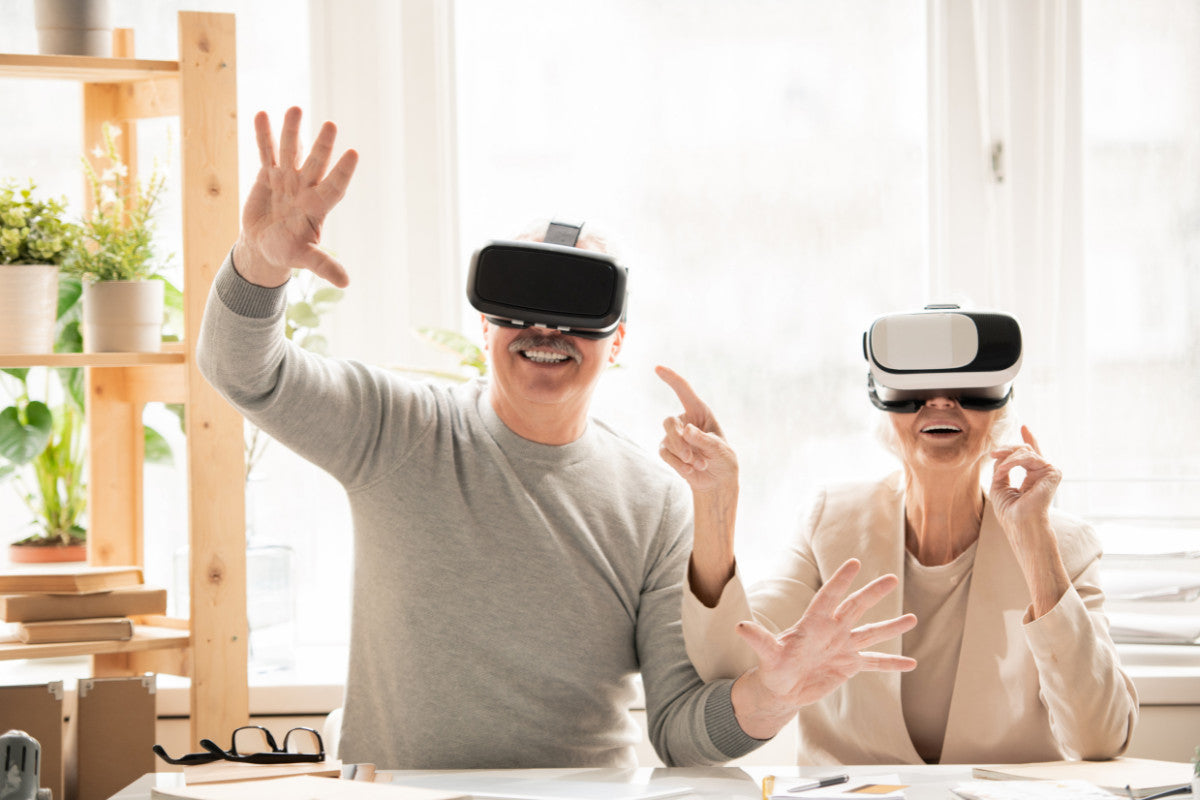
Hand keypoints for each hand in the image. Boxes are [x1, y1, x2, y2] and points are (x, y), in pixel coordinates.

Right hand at [234, 106, 358, 287]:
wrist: (263, 246)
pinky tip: (263, 115)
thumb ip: (323, 265)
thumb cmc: (287, 253)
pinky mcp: (267, 175)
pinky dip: (264, 135)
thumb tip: (346, 283)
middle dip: (322, 145)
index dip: (343, 171)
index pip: (335, 186)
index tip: (354, 154)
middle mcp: (305, 188)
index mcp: (317, 207)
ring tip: (295, 109)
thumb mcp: (304, 259)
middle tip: (331, 125)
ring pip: (290, 151)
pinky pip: (265, 152)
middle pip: (316, 163)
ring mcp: (287, 179)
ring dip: (291, 132)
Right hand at [655, 366, 736, 493]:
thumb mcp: (719, 449)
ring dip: (683, 456)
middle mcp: (684, 421)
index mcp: (699, 412)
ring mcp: (674, 436)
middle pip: (668, 422)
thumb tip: (686, 430)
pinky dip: (678, 464)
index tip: (658, 368)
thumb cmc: (722, 459)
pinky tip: (690, 470)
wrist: (717, 480)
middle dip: (678, 441)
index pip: (683, 391)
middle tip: (690, 456)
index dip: (671, 379)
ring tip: (700, 465)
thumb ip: (704, 439)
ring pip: (667, 440)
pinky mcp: (667, 451)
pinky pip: (665, 454)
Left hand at [731, 559, 916, 737]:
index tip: (855, 563)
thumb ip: (759, 640)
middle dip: (872, 593)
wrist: (782, 689)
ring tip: (913, 618)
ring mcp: (843, 647)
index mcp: (813, 623)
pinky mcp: (850, 666)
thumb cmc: (773, 668)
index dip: (841, 580)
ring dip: (891, 627)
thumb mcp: (767, 656)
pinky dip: (892, 663)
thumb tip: (740, 626)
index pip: (829, 597)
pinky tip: (912, 664)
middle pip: (855, 607)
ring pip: (871, 633)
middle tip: (892, 578)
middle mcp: (831, 630)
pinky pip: (875, 663)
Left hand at [989, 426, 1070, 616]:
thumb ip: (1002, 468)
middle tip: (993, 453)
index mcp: (1031, 478)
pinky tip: (1004, 471)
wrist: (1021, 525)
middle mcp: (1042, 474)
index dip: (1028, 439)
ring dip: (1007, 458)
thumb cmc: (1010, 512)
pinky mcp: (1052, 473)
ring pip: (1025, 452)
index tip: (1024, 426)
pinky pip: (1029, 457)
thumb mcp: (999, 486)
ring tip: (998, 469)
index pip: (1030, 455)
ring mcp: (1048, 473)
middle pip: (1024, 450)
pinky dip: (1013, 462)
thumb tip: (1000, 455)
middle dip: (1007, 448)